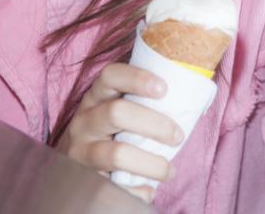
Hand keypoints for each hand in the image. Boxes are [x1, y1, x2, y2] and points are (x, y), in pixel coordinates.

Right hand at [57, 63, 183, 204]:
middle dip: (154, 124)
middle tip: (178, 136)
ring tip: (170, 170)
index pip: (110, 76)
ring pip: (117, 154)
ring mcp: (81, 150)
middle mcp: (84, 120)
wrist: (76, 162)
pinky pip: (113, 186)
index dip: (137, 78)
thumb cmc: (110, 130)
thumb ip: (140, 102)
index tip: (164, 88)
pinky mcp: (84, 179)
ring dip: (150, 164)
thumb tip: (188, 101)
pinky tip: (149, 190)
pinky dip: (136, 190)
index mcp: (95, 96)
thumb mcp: (116, 108)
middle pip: (116, 113)